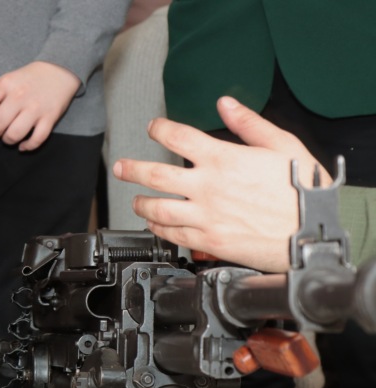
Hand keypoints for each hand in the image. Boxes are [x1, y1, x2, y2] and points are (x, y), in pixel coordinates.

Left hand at [0, 61, 80, 150]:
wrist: (59, 70)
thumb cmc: (29, 79)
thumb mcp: (7, 83)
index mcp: (6, 84)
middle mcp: (20, 95)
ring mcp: (36, 107)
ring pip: (14, 134)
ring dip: (8, 140)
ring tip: (9, 137)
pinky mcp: (50, 117)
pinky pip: (37, 139)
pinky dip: (28, 146)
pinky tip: (23, 145)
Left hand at [113, 96, 326, 271]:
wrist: (310, 231)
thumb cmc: (302, 189)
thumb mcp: (282, 145)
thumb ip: (249, 124)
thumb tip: (226, 103)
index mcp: (224, 158)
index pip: (179, 137)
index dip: (160, 128)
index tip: (153, 127)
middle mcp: (208, 186)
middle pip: (154, 174)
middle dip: (131, 169)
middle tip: (120, 167)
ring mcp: (204, 215)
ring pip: (157, 208)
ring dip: (140, 202)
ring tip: (135, 199)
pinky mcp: (207, 240)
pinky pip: (172, 233)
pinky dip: (157, 227)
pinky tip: (153, 223)